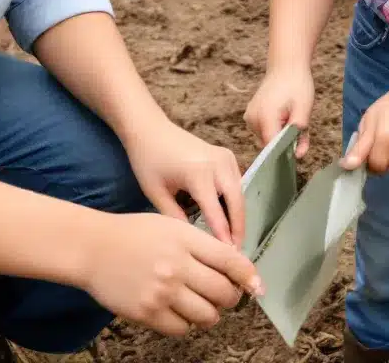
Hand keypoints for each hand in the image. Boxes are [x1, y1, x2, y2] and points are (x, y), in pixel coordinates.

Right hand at [84, 211, 263, 336]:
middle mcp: (176, 266)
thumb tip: (234, 267)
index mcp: (185, 238)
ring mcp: (162, 292)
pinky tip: (179, 311)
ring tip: (202, 304)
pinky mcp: (148, 313)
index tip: (257, 286)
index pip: (229, 260)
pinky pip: (182, 329)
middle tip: (224, 294)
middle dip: (230, 297)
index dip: (248, 275)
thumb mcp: (170, 225)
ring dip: (210, 313)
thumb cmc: (134, 233)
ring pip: (207, 315)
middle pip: (223, 292)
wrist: (93, 248)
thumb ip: (201, 244)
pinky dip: (187, 323)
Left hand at [124, 120, 245, 248]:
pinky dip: (235, 201)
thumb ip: (176, 219)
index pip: (217, 213)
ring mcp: (224, 157)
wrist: (149, 128)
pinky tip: (229, 219)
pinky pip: (236, 182)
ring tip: (234, 242)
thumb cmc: (148, 160)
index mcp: (199, 174)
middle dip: (238, 229)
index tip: (229, 259)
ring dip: (239, 216)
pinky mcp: (226, 154)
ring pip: (239, 192)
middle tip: (236, 256)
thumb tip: (195, 244)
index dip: (224, 239)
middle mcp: (218, 164)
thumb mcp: (156, 194)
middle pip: (237, 203)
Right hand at [243, 65, 314, 157]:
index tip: (298, 150)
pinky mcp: (251, 115)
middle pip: (270, 144)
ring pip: (268, 138)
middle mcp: (252, 119)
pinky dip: (277, 128)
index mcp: (265, 117)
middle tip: (301, 129)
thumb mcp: (304, 109)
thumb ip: (300, 135)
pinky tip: (286, 116)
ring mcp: (250, 117)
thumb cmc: (297, 85)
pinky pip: (264, 130)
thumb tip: (297, 156)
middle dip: (287, 141)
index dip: (285, 152)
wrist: (286, 66)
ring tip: (293, 118)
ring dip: (282, 134)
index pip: (271, 148)